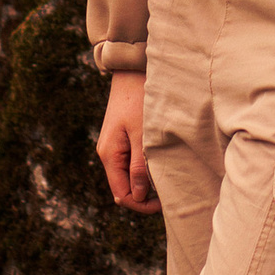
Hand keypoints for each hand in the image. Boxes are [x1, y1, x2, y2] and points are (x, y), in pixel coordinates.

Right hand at [95, 72, 158, 212]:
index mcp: (109, 154)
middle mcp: (107, 152)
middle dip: (143, 196)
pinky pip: (129, 162)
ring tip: (165, 179)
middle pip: (123, 187)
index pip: (122, 194)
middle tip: (167, 194)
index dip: (141, 205)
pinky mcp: (121, 137)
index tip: (163, 203)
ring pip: (126, 176)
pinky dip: (142, 169)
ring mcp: (114, 145)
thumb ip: (139, 166)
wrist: (131, 70)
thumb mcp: (142, 135)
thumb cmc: (139, 99)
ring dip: (144, 182)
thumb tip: (138, 197)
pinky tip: (158, 164)